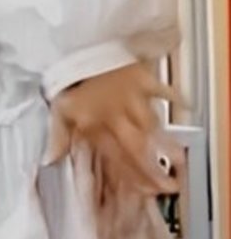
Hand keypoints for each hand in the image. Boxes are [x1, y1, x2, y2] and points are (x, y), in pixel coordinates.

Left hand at [48, 63, 183, 193]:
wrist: (77, 46)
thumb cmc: (67, 78)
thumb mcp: (57, 110)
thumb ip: (57, 138)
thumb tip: (50, 160)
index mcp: (96, 126)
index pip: (117, 159)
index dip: (133, 178)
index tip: (148, 192)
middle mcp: (118, 117)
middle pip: (138, 149)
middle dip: (153, 170)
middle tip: (170, 186)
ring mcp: (133, 98)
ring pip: (152, 126)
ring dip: (166, 143)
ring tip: (180, 159)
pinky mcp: (142, 79)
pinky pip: (162, 90)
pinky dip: (176, 98)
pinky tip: (188, 107)